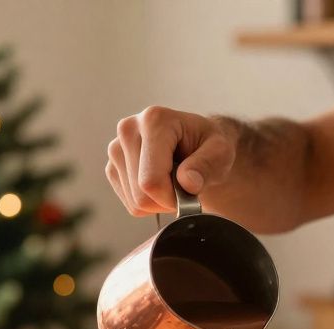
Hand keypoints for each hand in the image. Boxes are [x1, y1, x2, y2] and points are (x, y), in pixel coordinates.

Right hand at [106, 106, 236, 216]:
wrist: (196, 143)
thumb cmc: (208, 145)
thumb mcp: (221, 152)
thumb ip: (207, 164)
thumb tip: (187, 182)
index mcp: (154, 120)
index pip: (151, 180)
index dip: (173, 197)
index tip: (191, 190)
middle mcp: (128, 130)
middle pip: (141, 194)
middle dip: (167, 200)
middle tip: (184, 185)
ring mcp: (116, 148)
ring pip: (134, 202)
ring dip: (158, 202)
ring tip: (173, 181)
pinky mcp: (112, 166)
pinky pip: (129, 203)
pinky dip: (149, 203)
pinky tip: (160, 183)